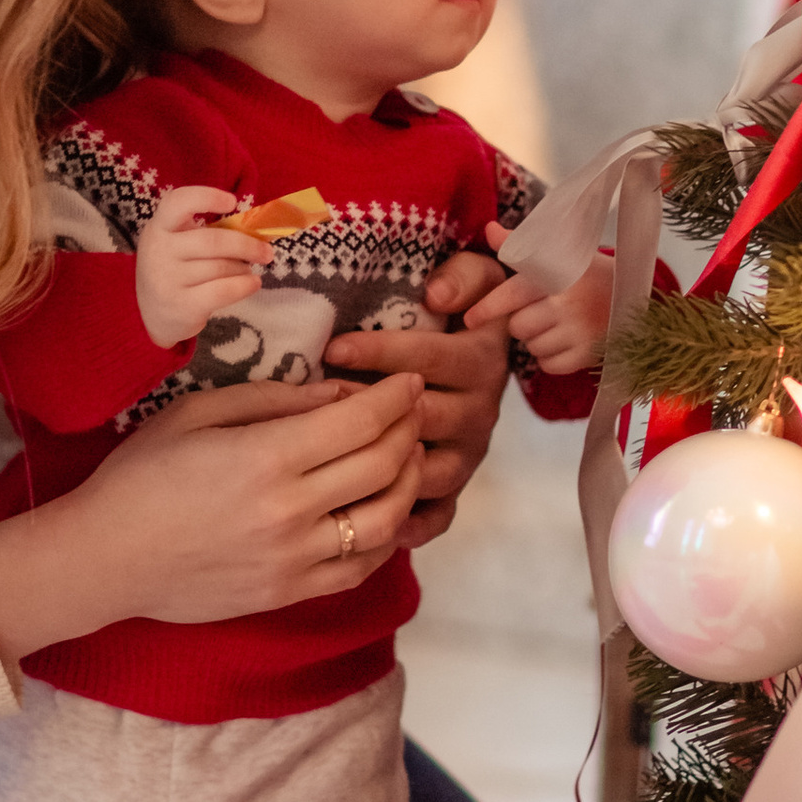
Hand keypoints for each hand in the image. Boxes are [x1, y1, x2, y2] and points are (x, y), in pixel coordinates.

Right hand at [0, 372, 424, 656]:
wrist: (105, 558)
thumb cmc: (141, 475)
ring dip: (409, 483)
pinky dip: (386, 536)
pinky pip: (360, 568)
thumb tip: (339, 392)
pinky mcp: (288, 594)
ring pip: (386, 520)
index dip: (395, 396)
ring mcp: (293, 560)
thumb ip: (276, 400)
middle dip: (408, 430)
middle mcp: (290, 512)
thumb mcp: (198, 413)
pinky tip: (382, 511)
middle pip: (383, 466)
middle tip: (410, 411)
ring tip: (406, 458)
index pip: (360, 422)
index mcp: (266, 458)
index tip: (408, 381)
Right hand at [134, 185, 259, 349]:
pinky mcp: (182, 305)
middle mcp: (159, 250)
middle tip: (266, 251)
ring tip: (247, 269)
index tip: (232, 202)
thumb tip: (255, 230)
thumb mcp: (178, 243)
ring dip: (243, 268)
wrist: (153, 314)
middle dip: (247, 245)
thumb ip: (207, 232)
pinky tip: (253, 283)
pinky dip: (245, 286)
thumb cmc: (176, 269)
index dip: (207, 197)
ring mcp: (168, 279)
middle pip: (213, 241)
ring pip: (221, 267)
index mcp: (160, 226)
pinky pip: (224, 290)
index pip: (177, 202)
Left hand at [331, 250, 512, 550]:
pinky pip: (438, 517)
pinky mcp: (456, 490)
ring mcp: (467, 456)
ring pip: (429, 473)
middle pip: (426, 418)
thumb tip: (438, 294)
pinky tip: (367, 519)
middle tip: (320, 407)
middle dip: (372, 413)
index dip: (382, 351)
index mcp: (481, 361)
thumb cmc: (461, 313)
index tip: (333, 345)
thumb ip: (467, 276)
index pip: (430, 358)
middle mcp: (480, 413)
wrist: (481, 358)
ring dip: (384, 469)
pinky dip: (409, 525)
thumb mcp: (478, 279)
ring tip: (332, 464)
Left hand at [461, 227, 614, 380]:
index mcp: (558, 274)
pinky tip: (565, 341)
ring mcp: (581, 331)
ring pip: (532, 347)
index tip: (470, 319)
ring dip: (537, 340)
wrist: (637, 299)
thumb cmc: (589, 274)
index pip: (513, 293)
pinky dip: (550, 358)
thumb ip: (522, 244)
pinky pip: (549, 365)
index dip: (488, 307)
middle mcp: (568, 303)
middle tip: (540, 311)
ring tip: (557, 324)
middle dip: (522, 322)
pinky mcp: (589, 355)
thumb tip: (489, 228)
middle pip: (518, 327)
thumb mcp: (562, 252)